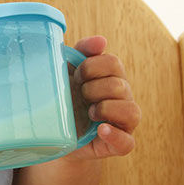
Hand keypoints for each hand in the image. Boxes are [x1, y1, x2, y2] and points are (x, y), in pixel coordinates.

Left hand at [68, 35, 140, 160]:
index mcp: (111, 77)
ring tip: (89, 112)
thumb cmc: (64, 94)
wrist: (52, 132)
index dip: (92, 67)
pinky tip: (101, 129)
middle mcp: (122, 98)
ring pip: (131, 111)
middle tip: (79, 95)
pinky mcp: (117, 144)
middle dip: (93, 89)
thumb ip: (82, 50)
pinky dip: (115, 135)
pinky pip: (127, 142)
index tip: (76, 75)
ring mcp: (122, 122)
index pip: (113, 63)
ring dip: (106, 108)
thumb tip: (101, 40)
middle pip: (119, 85)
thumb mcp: (67, 69)